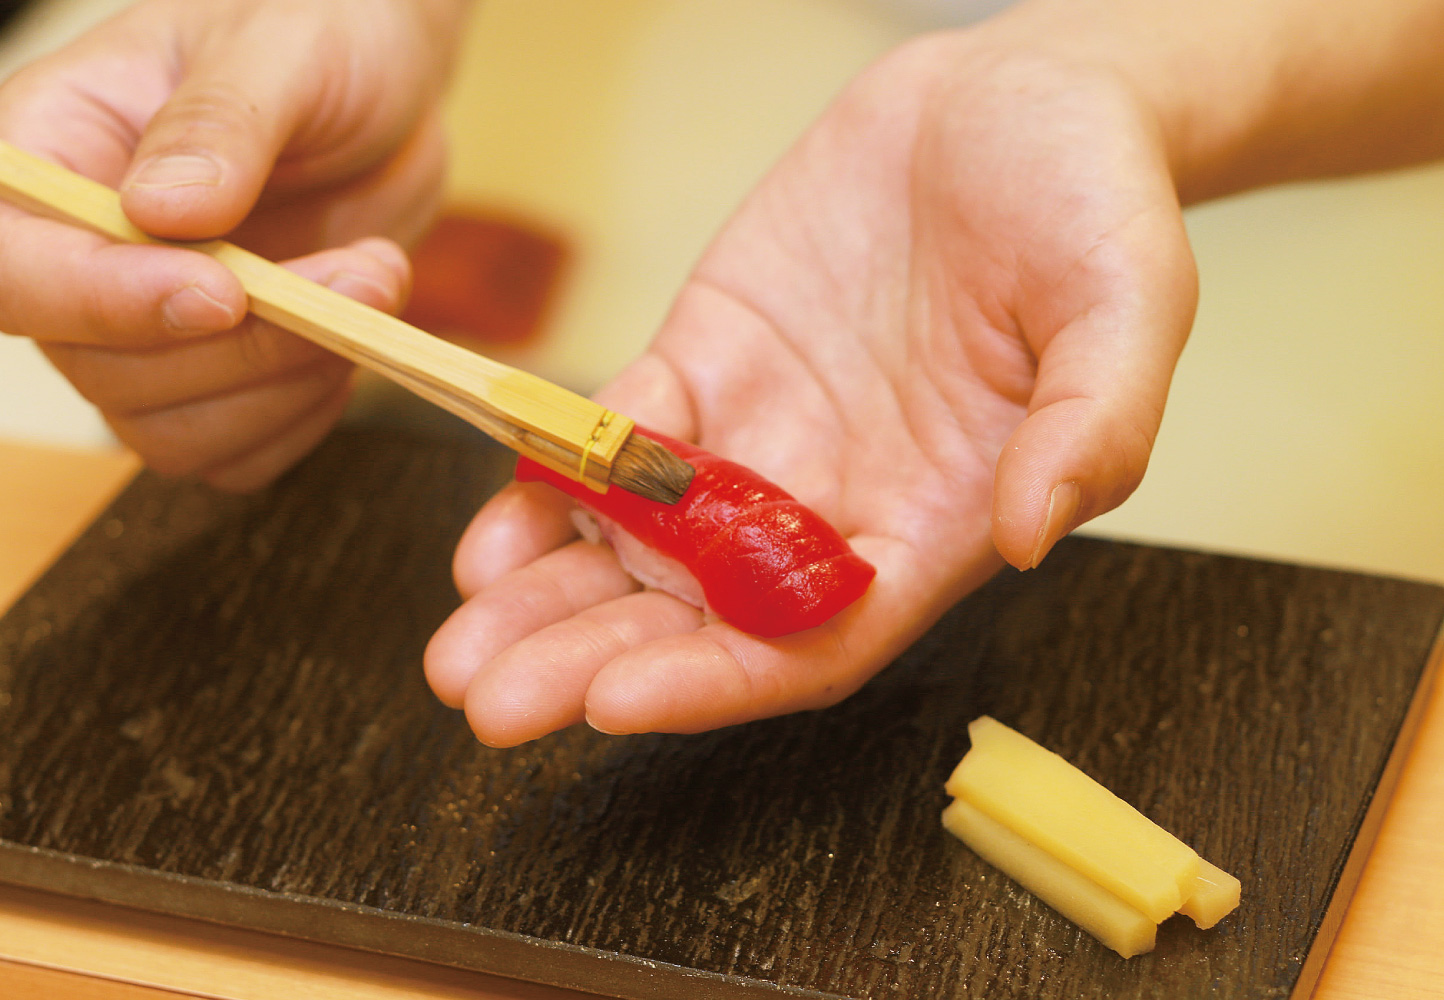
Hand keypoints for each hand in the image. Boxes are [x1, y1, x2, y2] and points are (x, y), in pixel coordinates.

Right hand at [0, 0, 464, 489]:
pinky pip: (239, 454)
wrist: (386, 82)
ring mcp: (149, 329)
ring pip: (172, 432)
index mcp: (50, 154)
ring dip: (289, 383)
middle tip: (363, 273)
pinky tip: (353, 342)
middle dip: (248, 345)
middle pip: (103, 373)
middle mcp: (81, 256)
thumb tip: (163, 212)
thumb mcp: (280, 45)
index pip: (16, 272)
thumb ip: (222, 122)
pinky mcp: (224, 376)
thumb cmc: (317, 30)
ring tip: (376, 284)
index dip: (108, 303)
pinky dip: (304, 418)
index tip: (222, 292)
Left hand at [424, 31, 1197, 744]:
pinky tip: (489, 530)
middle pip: (700, 616)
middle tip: (489, 702)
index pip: (815, 639)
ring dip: (548, 597)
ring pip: (637, 544)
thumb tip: (1037, 527)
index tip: (618, 702)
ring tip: (459, 650)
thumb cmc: (1092, 203)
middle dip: (592, 660)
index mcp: (931, 523)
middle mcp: (831, 503)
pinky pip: (614, 439)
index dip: (717, 678)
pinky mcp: (706, 364)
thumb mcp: (1129, 301)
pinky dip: (551, 483)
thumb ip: (1098, 421)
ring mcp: (760, 438)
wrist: (1016, 102)